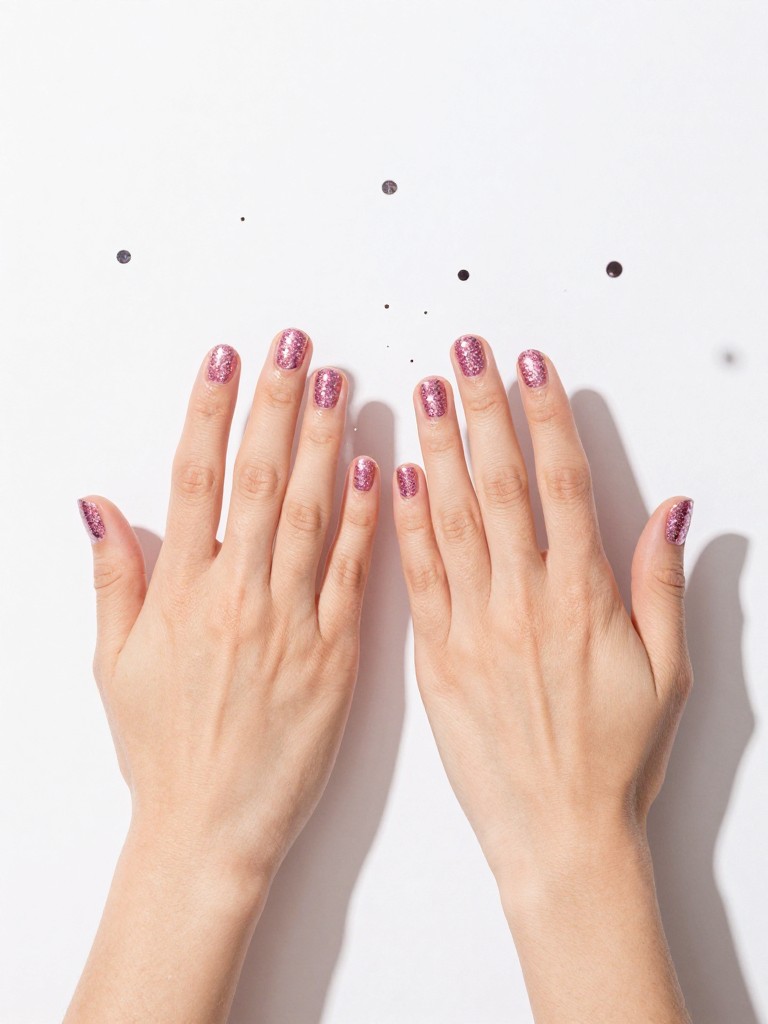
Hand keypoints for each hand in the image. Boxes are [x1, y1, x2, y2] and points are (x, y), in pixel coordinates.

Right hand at [67, 331, 377, 1021]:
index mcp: (180, 593)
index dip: (210, 413)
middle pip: (260, 480)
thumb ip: (112, 576)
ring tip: (339, 382)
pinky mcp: (337, 654)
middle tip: (296, 345)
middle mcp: (236, 595)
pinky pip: (355, 573)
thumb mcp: (114, 663)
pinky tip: (378, 466)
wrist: (211, 827)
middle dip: (278, 404)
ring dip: (326, 441)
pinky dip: (367, 517)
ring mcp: (290, 621)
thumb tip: (95, 504)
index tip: (227, 361)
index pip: (195, 480)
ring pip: (312, 513)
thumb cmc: (162, 749)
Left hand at [393, 337, 692, 1020]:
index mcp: (583, 596)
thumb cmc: (616, 758)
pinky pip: (416, 577)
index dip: (543, 416)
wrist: (558, 835)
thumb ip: (660, 583)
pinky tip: (395, 474)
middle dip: (481, 409)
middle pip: (500, 483)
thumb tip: (670, 509)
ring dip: (438, 447)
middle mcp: (524, 600)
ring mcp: (473, 627)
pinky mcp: (434, 657)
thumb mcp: (666, 671)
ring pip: (453, 518)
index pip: (560, 482)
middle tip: (462, 351)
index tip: (527, 366)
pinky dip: (405, 522)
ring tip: (423, 390)